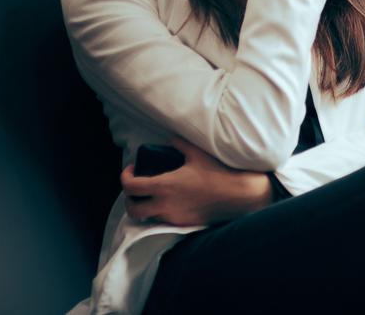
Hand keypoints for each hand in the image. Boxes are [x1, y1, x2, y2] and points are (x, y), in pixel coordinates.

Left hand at [121, 136, 272, 226]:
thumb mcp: (197, 152)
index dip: (125, 177)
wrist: (240, 195)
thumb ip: (179, 144)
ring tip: (154, 195)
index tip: (132, 169)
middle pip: (132, 210)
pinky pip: (164, 220)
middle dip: (129, 199)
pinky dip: (161, 212)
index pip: (130, 187)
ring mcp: (174, 217)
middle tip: (137, 187)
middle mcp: (165, 205)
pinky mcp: (184, 224)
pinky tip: (171, 201)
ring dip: (145, 207)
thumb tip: (169, 141)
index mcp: (165, 186)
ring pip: (147, 217)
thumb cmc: (219, 172)